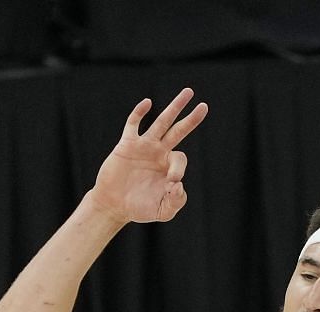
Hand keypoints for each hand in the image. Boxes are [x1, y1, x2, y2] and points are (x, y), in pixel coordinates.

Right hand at [87, 89, 209, 224]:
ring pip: (162, 122)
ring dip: (175, 107)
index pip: (180, 158)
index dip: (178, 169)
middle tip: (205, 106)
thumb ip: (177, 202)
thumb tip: (177, 185)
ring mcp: (144, 146)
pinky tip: (147, 103)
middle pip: (179, 131)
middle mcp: (159, 152)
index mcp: (169, 166)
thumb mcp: (163, 211)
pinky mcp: (127, 145)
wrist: (114, 206)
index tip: (170, 185)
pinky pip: (133, 124)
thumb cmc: (139, 208)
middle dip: (191, 119)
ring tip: (188, 92)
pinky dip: (139, 113)